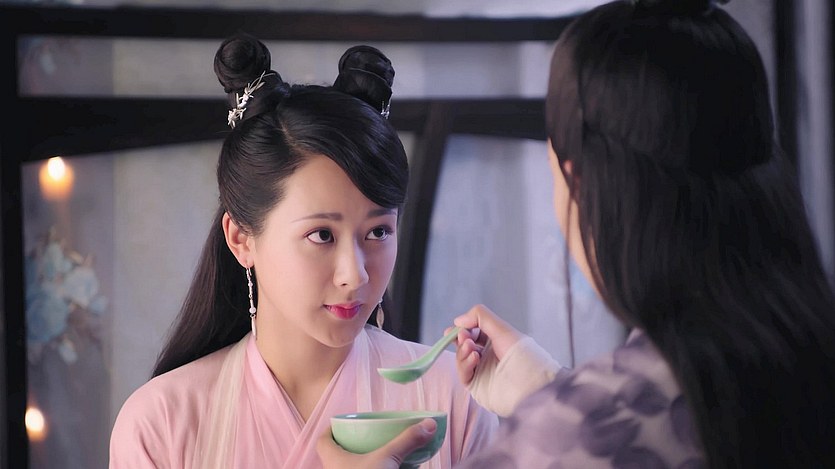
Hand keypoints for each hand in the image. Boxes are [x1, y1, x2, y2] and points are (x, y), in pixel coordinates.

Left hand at [317, 418, 436, 468]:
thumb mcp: (387, 459)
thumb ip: (406, 441)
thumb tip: (429, 424)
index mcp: (333, 459)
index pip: (324, 440)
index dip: (332, 430)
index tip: (345, 423)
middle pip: (338, 454)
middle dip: (352, 445)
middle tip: (367, 437)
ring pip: (351, 468)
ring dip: (363, 462)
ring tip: (380, 454)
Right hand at [448, 304, 523, 385]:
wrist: (529, 382)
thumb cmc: (520, 353)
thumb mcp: (501, 328)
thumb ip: (480, 317)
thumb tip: (458, 320)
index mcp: (495, 341)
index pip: (473, 333)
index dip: (463, 328)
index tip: (458, 326)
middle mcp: (488, 355)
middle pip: (464, 345)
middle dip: (461, 338)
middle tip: (462, 336)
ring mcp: (481, 370)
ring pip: (462, 358)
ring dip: (462, 350)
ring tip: (470, 346)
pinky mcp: (477, 384)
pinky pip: (464, 373)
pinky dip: (465, 363)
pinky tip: (474, 357)